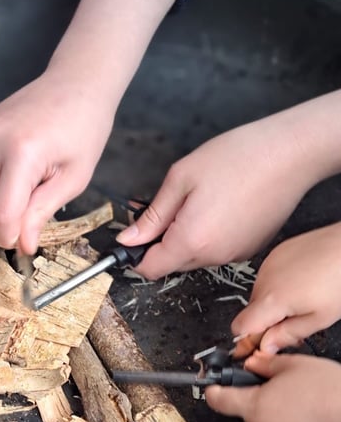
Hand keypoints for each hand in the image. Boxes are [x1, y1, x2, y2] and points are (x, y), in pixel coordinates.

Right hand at [0, 0, 176, 254]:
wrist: (79, 79)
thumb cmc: (86, 126)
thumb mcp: (74, 177)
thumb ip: (43, 211)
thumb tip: (23, 244)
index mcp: (23, 152)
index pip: (3, 210)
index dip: (10, 234)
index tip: (22, 248)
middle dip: (9, 216)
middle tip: (37, 214)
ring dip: (7, 195)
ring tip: (38, 180)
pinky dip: (5, 175)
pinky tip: (29, 162)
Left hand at [118, 97, 340, 279]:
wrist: (291, 153)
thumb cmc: (238, 157)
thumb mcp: (181, 179)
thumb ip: (152, 216)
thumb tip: (130, 239)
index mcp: (191, 240)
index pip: (150, 268)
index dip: (135, 255)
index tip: (132, 237)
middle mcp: (214, 256)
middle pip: (172, 264)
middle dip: (161, 242)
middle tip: (165, 207)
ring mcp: (235, 254)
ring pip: (195, 257)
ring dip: (186, 237)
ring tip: (196, 201)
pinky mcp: (251, 247)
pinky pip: (218, 250)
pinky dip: (209, 235)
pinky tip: (218, 206)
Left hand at [206, 352, 340, 421]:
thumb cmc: (328, 390)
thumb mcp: (292, 365)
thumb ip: (264, 364)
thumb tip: (252, 364)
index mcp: (254, 406)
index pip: (219, 400)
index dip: (213, 390)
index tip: (212, 385)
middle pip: (248, 410)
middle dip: (258, 396)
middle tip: (278, 382)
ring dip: (278, 411)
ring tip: (303, 398)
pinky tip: (311, 414)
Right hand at [228, 223, 340, 352]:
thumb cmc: (339, 279)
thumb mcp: (319, 319)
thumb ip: (287, 335)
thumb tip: (267, 347)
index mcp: (272, 299)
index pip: (239, 327)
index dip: (248, 340)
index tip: (258, 346)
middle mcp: (264, 280)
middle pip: (251, 312)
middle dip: (267, 322)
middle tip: (294, 323)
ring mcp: (268, 264)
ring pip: (260, 294)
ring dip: (274, 303)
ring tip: (302, 299)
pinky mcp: (276, 253)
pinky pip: (268, 277)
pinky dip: (279, 285)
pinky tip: (301, 283)